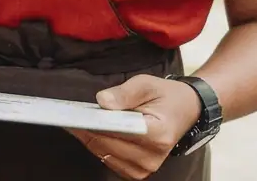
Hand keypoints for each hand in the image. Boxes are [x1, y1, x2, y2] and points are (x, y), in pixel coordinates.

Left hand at [68, 75, 201, 179]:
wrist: (185, 111)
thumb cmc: (165, 96)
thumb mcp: (147, 84)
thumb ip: (124, 93)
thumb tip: (102, 102)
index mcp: (158, 134)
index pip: (117, 131)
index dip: (94, 123)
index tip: (74, 115)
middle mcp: (152, 156)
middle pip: (106, 144)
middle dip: (86, 128)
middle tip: (71, 113)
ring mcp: (146, 168)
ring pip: (103, 153)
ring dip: (90, 138)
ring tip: (80, 120)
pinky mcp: (138, 172)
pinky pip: (108, 160)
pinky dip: (98, 146)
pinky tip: (93, 132)